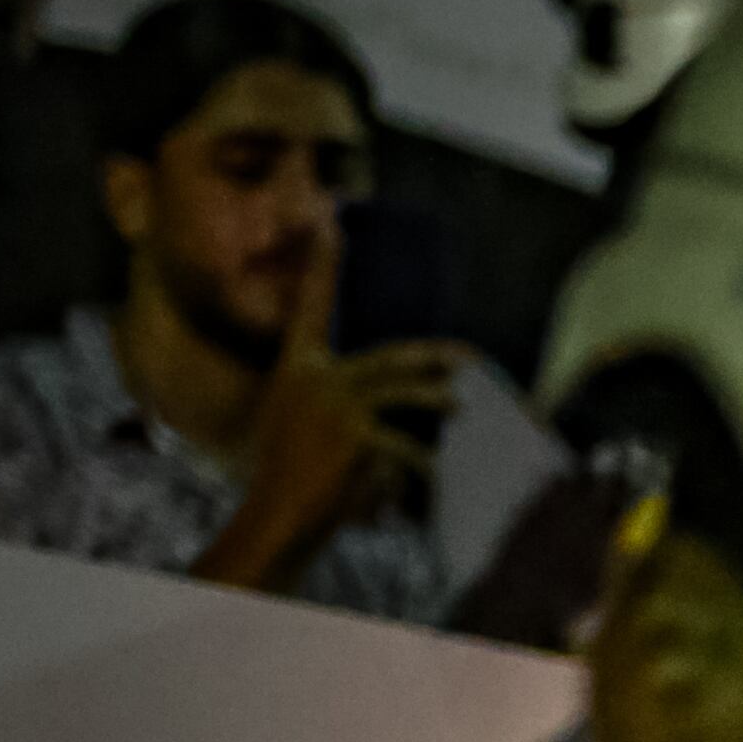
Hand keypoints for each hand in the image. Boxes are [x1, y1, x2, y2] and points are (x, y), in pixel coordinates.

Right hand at [226, 229, 461, 576]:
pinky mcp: (360, 438)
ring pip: (405, 395)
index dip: (320, 266)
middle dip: (431, 358)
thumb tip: (391, 416)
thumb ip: (338, 411)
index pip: (310, 306)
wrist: (274, 517)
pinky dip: (418, 470)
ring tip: (464, 409)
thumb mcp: (300, 430)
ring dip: (437, 402)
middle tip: (467, 356)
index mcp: (297, 370)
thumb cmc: (284, 479)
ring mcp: (339, 407)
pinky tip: (427, 485)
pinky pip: (405, 449)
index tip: (327, 223)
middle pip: (387, 358)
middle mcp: (316, 379)